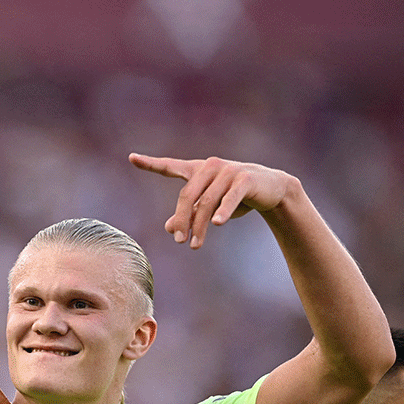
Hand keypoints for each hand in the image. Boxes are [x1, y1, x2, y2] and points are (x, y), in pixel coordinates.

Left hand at [129, 154, 298, 248]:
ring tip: (195, 245)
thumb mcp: (210, 207)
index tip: (131, 158)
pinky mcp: (245, 179)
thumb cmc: (236, 197)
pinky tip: (217, 223)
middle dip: (182, 220)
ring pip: (207, 202)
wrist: (272, 190)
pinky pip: (230, 198)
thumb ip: (189, 214)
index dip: (151, 163)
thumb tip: (169, 228)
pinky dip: (223, 211)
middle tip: (179, 241)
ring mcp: (228, 171)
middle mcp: (210, 167)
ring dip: (200, 226)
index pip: (171, 166)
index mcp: (198, 170)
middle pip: (187, 196)